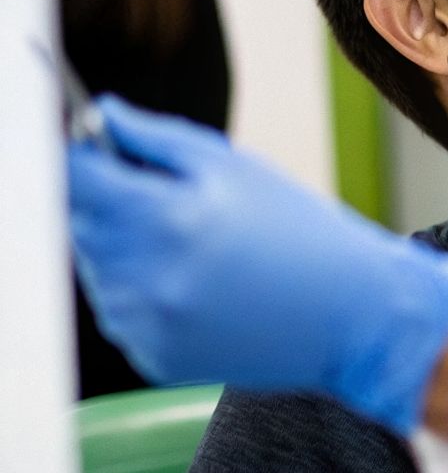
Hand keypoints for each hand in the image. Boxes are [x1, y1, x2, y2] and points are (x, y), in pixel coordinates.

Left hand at [66, 95, 447, 433]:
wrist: (352, 315)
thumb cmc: (303, 231)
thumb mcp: (237, 167)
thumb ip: (157, 138)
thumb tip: (100, 115)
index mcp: (166, 218)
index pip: (72, 178)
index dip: (70, 155)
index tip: (80, 147)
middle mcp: (145, 278)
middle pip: (79, 223)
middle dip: (107, 203)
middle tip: (169, 201)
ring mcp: (145, 325)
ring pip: (97, 270)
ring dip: (125, 249)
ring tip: (197, 249)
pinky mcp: (152, 358)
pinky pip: (122, 312)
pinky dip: (144, 294)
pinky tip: (201, 288)